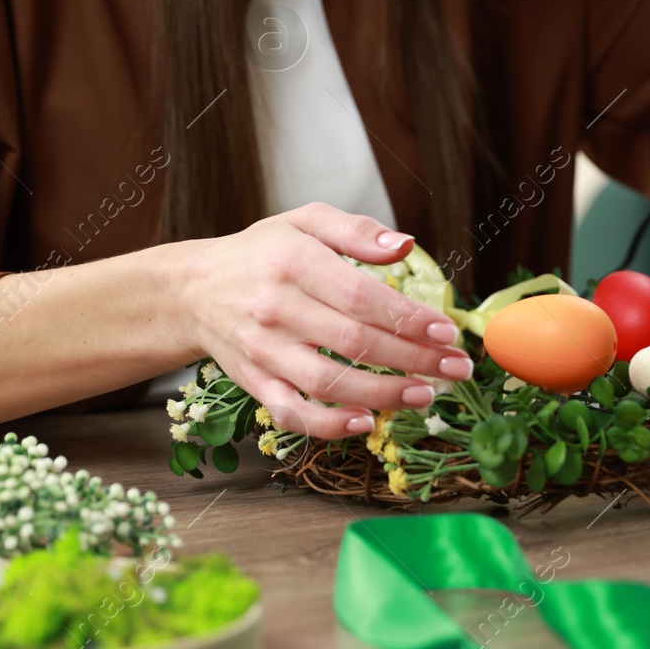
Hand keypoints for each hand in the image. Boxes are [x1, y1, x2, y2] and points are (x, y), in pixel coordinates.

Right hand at [173, 203, 472, 438]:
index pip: (361, 296)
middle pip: (354, 342)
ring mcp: (263, 351)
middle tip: (456, 368)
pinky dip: (328, 426)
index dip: (408, 318)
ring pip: (327, 383)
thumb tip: (405, 245)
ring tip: (425, 396)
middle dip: (414, 359)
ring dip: (382, 394)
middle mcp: (276, 309)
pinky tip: (365, 423)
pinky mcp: (253, 383)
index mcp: (294, 263)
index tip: (447, 332)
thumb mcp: (304, 222)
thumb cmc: (261, 253)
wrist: (193, 290)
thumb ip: (356, 230)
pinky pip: (291, 413)